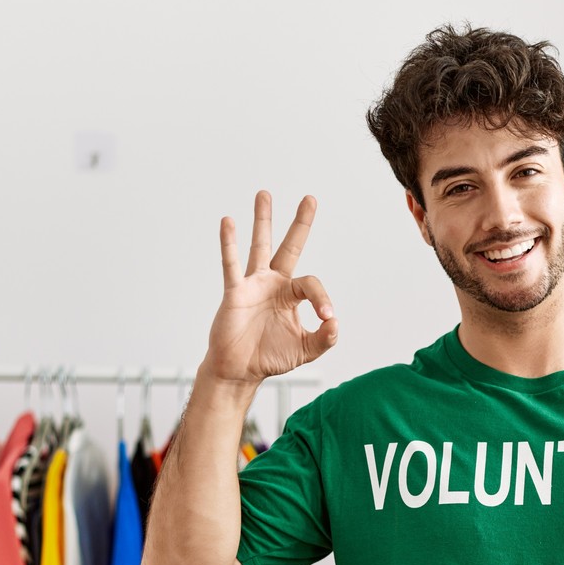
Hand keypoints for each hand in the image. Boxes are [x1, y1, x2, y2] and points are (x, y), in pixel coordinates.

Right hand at [205, 191, 338, 387]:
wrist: (240, 370)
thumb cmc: (269, 357)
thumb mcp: (306, 350)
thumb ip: (325, 339)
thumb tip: (335, 323)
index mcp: (291, 295)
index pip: (312, 285)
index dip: (322, 299)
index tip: (327, 317)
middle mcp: (273, 283)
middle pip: (290, 247)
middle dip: (300, 224)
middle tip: (310, 199)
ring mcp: (253, 284)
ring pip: (260, 246)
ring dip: (263, 220)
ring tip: (264, 194)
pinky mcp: (235, 291)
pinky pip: (232, 264)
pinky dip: (229, 244)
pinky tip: (228, 222)